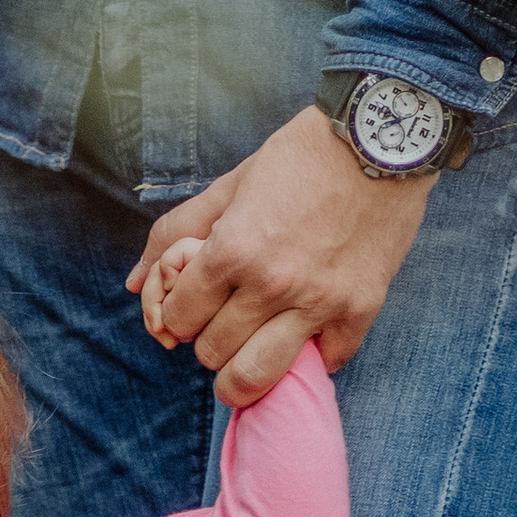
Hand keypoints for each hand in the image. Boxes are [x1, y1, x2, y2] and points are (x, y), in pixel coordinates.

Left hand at [126, 106, 433, 401]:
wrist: (382, 139)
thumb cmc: (301, 156)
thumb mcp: (231, 185)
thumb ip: (176, 234)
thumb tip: (134, 284)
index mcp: (232, 251)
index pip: (178, 319)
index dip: (180, 312)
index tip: (195, 302)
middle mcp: (272, 284)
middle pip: (211, 354)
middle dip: (210, 339)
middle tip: (227, 318)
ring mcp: (319, 302)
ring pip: (255, 377)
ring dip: (245, 369)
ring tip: (251, 350)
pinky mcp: (360, 310)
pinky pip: (322, 364)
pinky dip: (312, 354)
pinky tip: (308, 330)